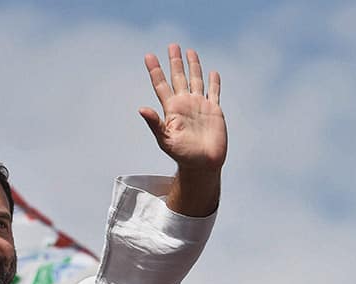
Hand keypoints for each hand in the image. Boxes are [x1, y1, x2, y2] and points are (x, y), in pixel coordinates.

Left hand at [140, 44, 226, 170]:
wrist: (203, 165)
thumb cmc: (182, 156)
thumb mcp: (165, 140)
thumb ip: (155, 124)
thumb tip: (141, 109)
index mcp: (172, 109)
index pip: (161, 85)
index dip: (155, 70)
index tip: (149, 56)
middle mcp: (185, 104)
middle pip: (179, 77)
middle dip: (175, 62)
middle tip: (172, 45)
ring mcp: (200, 106)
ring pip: (196, 80)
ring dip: (193, 66)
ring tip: (189, 51)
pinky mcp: (214, 111)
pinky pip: (214, 93)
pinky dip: (214, 82)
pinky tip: (213, 73)